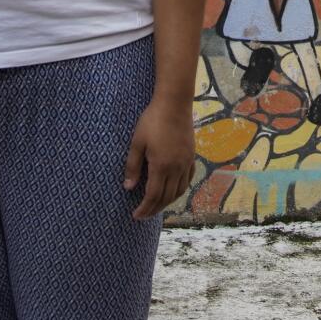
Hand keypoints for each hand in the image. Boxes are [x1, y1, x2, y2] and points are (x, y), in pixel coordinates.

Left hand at [123, 96, 194, 220]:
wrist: (174, 104)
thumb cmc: (152, 121)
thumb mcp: (137, 142)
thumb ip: (133, 166)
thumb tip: (129, 188)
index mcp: (161, 166)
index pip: (153, 196)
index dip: (144, 208)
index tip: (136, 215)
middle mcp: (176, 168)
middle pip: (166, 197)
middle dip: (154, 209)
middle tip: (143, 215)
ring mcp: (186, 163)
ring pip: (179, 191)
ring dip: (167, 202)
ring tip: (156, 206)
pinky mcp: (191, 156)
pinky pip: (188, 180)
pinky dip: (180, 190)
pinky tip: (173, 190)